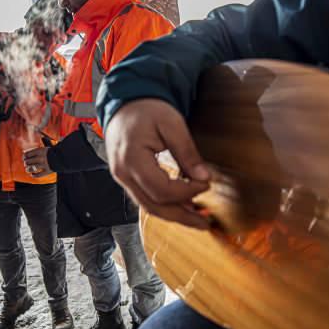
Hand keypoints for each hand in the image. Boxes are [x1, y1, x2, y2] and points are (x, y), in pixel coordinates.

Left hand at [23, 147, 52, 177]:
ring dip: (28, 169)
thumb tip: (24, 152)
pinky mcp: (48, 171)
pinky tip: (32, 174)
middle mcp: (41, 158)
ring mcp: (44, 165)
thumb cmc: (53, 153)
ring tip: (28, 170)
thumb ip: (34, 150)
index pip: (27, 154)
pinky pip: (38, 175)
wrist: (64, 157)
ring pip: (31, 168)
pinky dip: (34, 175)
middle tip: (27, 164)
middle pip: (28, 162)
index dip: (24, 157)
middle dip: (26, 163)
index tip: (25, 158)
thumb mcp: (44, 149)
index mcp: (40, 151)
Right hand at [105, 99, 210, 228]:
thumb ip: (187, 152)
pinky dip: (165, 205)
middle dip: (182, 217)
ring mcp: (122, 178)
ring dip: (174, 215)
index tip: (205, 185)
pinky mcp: (127, 179)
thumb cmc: (145, 110)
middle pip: (153, 206)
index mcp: (132, 158)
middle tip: (204, 223)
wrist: (125, 105)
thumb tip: (203, 177)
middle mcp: (123, 173)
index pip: (161, 189)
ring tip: (197, 219)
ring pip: (149, 207)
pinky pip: (146, 198)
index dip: (186, 192)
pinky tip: (182, 206)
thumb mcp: (172, 124)